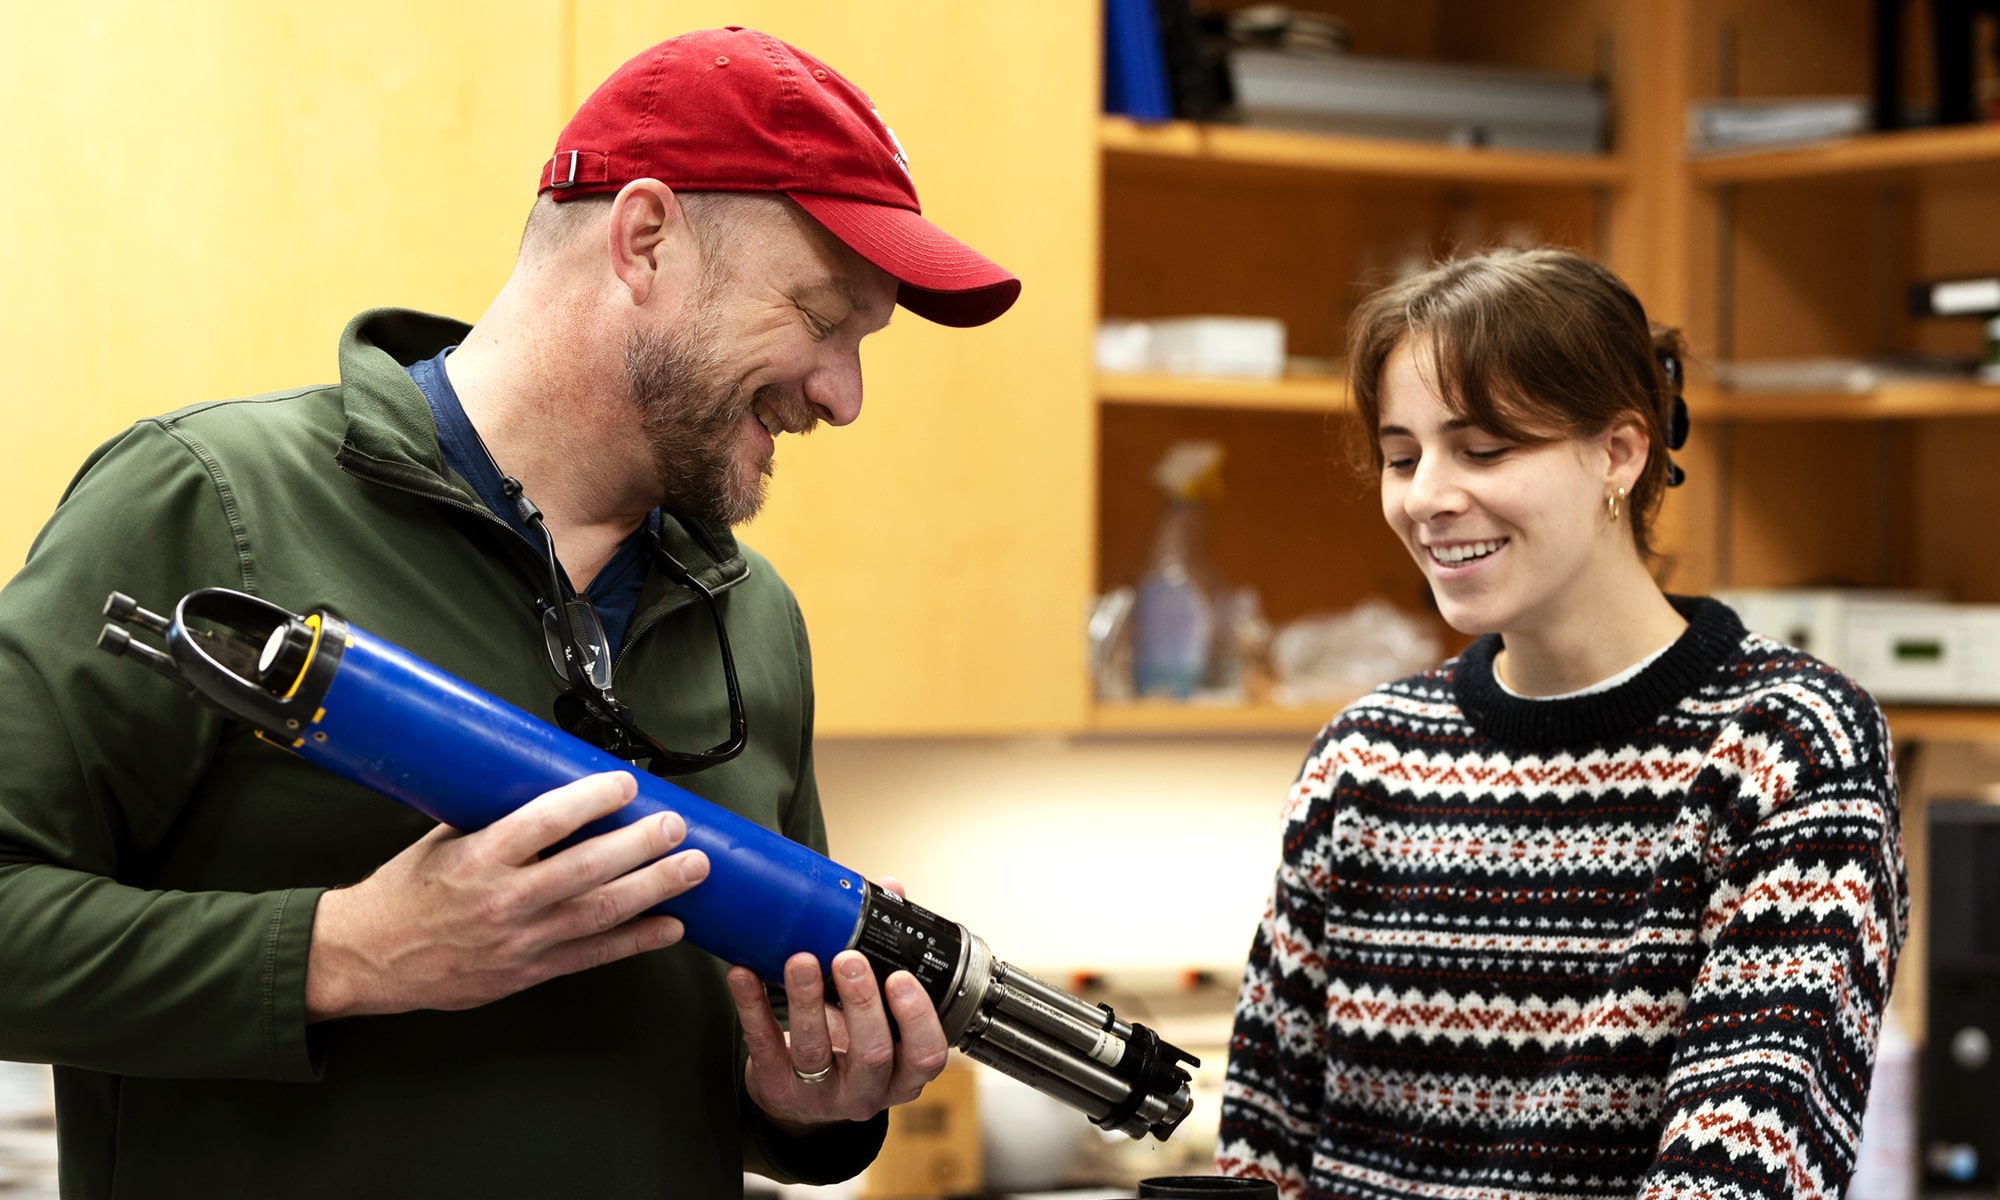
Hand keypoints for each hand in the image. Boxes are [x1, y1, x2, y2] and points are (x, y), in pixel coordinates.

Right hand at [305, 771, 709, 1019]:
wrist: (366, 958)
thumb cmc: (404, 891)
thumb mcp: (440, 839)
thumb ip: (493, 818)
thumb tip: (547, 783)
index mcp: (478, 857)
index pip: (544, 822)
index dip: (591, 801)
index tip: (626, 784)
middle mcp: (503, 900)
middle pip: (586, 869)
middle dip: (640, 846)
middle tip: (676, 826)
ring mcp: (519, 940)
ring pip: (598, 913)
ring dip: (653, 890)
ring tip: (693, 869)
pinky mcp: (528, 972)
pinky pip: (592, 956)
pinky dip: (636, 942)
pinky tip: (671, 927)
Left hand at [726, 881, 949, 1130]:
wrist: (801, 1094)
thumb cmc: (848, 1043)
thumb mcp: (878, 1009)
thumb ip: (887, 949)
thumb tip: (889, 888)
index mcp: (903, 1070)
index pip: (926, 1053)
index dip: (917, 1018)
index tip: (900, 976)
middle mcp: (867, 1089)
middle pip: (873, 1053)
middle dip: (861, 1002)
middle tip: (848, 959)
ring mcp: (821, 1094)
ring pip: (815, 1051)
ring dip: (806, 1001)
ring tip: (800, 961)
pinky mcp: (776, 1088)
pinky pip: (764, 1046)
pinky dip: (752, 1006)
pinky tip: (745, 974)